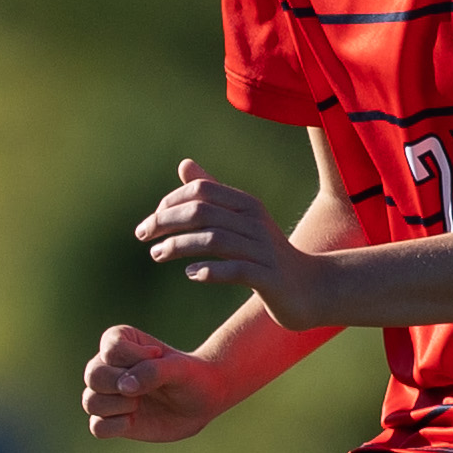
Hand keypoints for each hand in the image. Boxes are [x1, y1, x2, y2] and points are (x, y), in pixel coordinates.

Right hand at [81, 323, 230, 442]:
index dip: (134, 358)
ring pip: (90, 401)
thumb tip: (124, 388)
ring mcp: (108, 394)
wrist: (202, 401)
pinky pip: (96, 427)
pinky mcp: (111, 419)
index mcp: (119, 342)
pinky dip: (113, 426)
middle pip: (93, 375)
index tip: (157, 355)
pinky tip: (133, 421)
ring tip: (139, 405)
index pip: (110, 349)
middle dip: (118, 385)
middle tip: (144, 389)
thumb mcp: (179, 369)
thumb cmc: (190, 377)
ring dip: (116, 406)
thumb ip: (152, 371)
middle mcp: (108, 367)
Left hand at [135, 157, 334, 328]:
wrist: (310, 287)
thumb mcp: (240, 220)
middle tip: (142, 235)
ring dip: (178, 246)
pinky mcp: (268, 278)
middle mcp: (255, 222)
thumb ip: (213, 194)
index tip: (151, 222)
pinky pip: (235, 270)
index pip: (201, 191)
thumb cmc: (266, 253)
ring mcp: (263, 250)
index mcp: (247, 205)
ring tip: (156, 254)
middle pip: (202, 212)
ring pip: (213, 240)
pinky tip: (190, 273)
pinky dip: (209, 270)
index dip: (170, 203)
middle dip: (165, 222)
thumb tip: (184, 165)